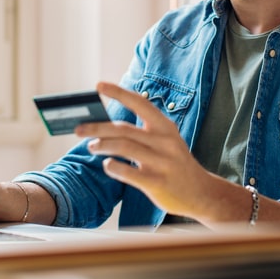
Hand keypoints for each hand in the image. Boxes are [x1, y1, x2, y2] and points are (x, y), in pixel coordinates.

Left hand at [75, 81, 215, 219]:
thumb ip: (141, 133)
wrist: (201, 193)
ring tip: (92, 147)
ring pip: (123, 147)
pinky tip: (107, 165)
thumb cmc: (175, 164)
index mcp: (165, 126)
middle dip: (97, 127)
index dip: (118, 92)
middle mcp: (165, 141)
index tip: (99, 85)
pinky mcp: (157, 183)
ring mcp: (162, 162)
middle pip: (123, 128)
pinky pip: (128, 173)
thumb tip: (105, 127)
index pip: (139, 103)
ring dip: (102, 146)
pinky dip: (113, 167)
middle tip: (78, 129)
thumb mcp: (166, 141)